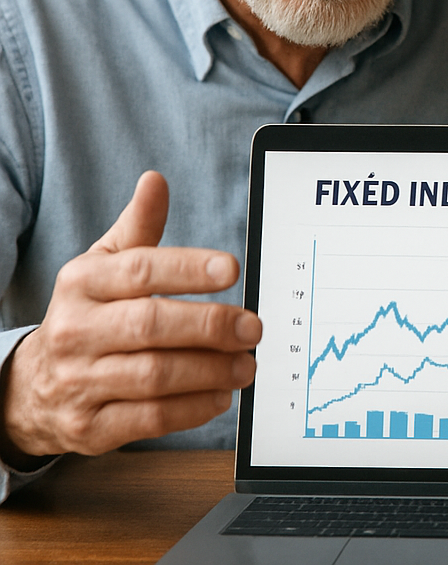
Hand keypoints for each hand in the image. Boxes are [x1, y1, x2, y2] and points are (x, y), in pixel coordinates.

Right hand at [0, 171, 261, 460]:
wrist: (33, 387)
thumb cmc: (88, 314)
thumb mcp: (104, 265)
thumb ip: (138, 226)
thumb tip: (155, 180)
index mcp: (82, 283)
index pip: (140, 270)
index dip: (188, 268)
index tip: (232, 268)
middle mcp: (76, 331)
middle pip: (150, 325)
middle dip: (210, 325)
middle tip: (253, 327)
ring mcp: (80, 382)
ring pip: (154, 376)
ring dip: (210, 371)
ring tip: (246, 364)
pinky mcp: (90, 427)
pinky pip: (149, 419)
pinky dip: (192, 409)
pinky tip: (220, 395)